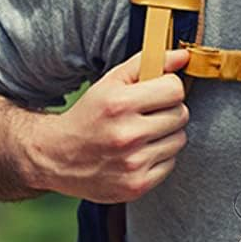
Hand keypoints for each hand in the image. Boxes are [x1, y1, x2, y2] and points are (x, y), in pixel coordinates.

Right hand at [26, 48, 190, 202]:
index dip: (169, 88)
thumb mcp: (110, 83)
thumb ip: (147, 64)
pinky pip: (171, 163)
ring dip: (166, 135)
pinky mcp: (137, 185)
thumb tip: (183, 56)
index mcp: (119, 104)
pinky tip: (140, 153)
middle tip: (148, 114)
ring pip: (179, 140)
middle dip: (168, 111)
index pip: (175, 89)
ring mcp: (133, 163)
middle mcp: (126, 135)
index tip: (158, 92)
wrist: (58, 157)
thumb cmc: (88, 116)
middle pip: (181, 115)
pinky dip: (160, 157)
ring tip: (142, 134)